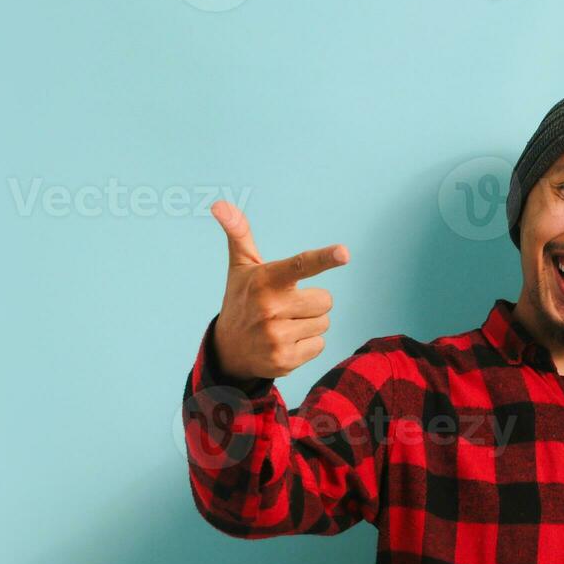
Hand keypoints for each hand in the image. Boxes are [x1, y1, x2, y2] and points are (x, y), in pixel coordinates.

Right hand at [209, 200, 349, 381]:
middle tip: (287, 306)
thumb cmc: (242, 299)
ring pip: (324, 323)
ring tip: (284, 324)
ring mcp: (276, 337)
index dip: (324, 258)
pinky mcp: (284, 361)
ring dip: (310, 323)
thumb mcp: (241, 267)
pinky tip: (286, 342)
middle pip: (326, 300)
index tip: (344, 252)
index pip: (300, 265)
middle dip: (312, 302)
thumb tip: (219, 203)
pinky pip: (320, 345)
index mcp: (265, 281)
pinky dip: (308, 344)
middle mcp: (270, 309)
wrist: (229, 350)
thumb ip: (238, 233)